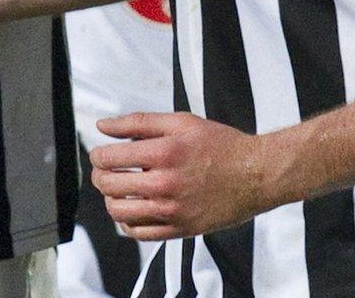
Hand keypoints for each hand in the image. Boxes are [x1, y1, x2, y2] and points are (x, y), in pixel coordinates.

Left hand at [89, 113, 288, 239]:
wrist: (256, 174)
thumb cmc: (222, 146)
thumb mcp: (182, 122)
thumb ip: (139, 122)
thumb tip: (104, 126)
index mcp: (164, 153)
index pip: (109, 158)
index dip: (98, 155)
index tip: (101, 154)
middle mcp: (165, 184)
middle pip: (110, 185)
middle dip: (100, 176)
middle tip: (105, 171)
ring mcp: (172, 210)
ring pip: (119, 212)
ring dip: (111, 199)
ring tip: (119, 190)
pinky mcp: (180, 229)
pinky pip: (139, 233)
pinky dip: (129, 222)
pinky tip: (135, 208)